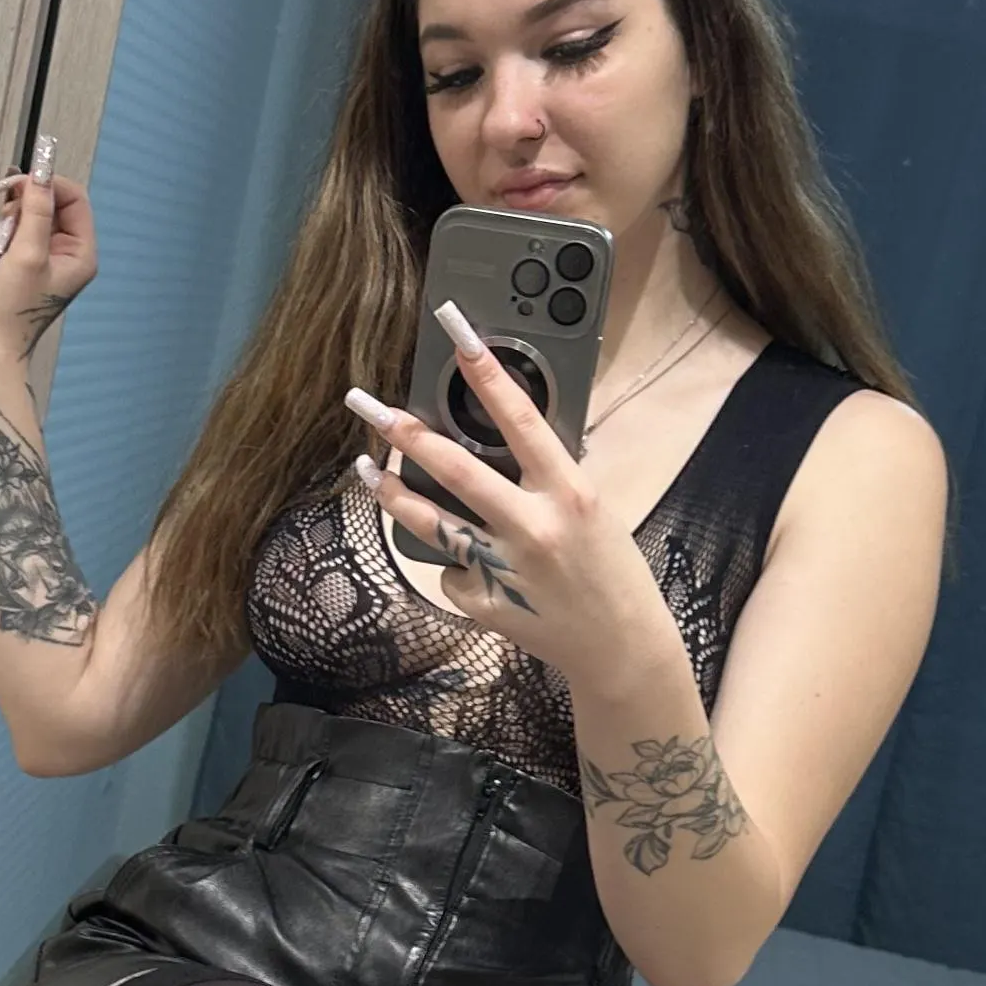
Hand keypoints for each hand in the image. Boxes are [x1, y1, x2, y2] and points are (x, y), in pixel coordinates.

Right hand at [0, 146, 97, 360]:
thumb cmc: (11, 308)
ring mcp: (45, 257)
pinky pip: (19, 229)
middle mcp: (68, 253)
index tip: (22, 181)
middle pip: (55, 203)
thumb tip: (40, 173)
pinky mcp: (23, 260)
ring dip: (14, 215)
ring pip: (34, 214)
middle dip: (29, 200)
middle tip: (6, 207)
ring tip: (0, 235)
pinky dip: (5, 228)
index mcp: (81, 253)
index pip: (75, 199)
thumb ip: (36, 210)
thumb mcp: (27, 253)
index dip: (50, 183)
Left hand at [347, 307, 667, 696]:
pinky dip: (454, 564)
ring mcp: (503, 568)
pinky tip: (468, 568)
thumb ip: (548, 480)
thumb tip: (503, 444)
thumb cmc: (612, 572)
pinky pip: (450, 571)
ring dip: (393, 494)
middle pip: (457, 471)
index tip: (459, 337)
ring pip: (431, 523)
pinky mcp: (483, 602)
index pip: (522, 421)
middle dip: (410, 434)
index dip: (488, 375)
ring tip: (367, 470)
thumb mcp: (592, 511)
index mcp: (570, 494)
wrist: (619, 648)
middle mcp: (533, 528)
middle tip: (374, 408)